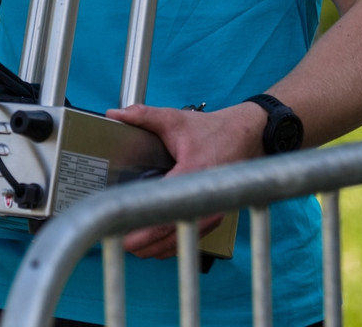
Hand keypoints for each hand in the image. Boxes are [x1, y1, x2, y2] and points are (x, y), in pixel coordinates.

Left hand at [104, 102, 264, 257]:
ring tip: (129, 243)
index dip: (139, 222)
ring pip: (179, 242)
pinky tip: (152, 243)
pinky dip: (169, 244)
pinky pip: (189, 239)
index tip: (118, 227)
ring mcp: (212, 212)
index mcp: (193, 173)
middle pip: (169, 233)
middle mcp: (206, 198)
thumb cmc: (213, 131)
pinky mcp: (215, 217)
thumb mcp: (176, 119)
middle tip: (116, 240)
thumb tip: (115, 114)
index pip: (163, 207)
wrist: (247, 137)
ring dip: (154, 246)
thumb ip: (144, 116)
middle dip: (141, 241)